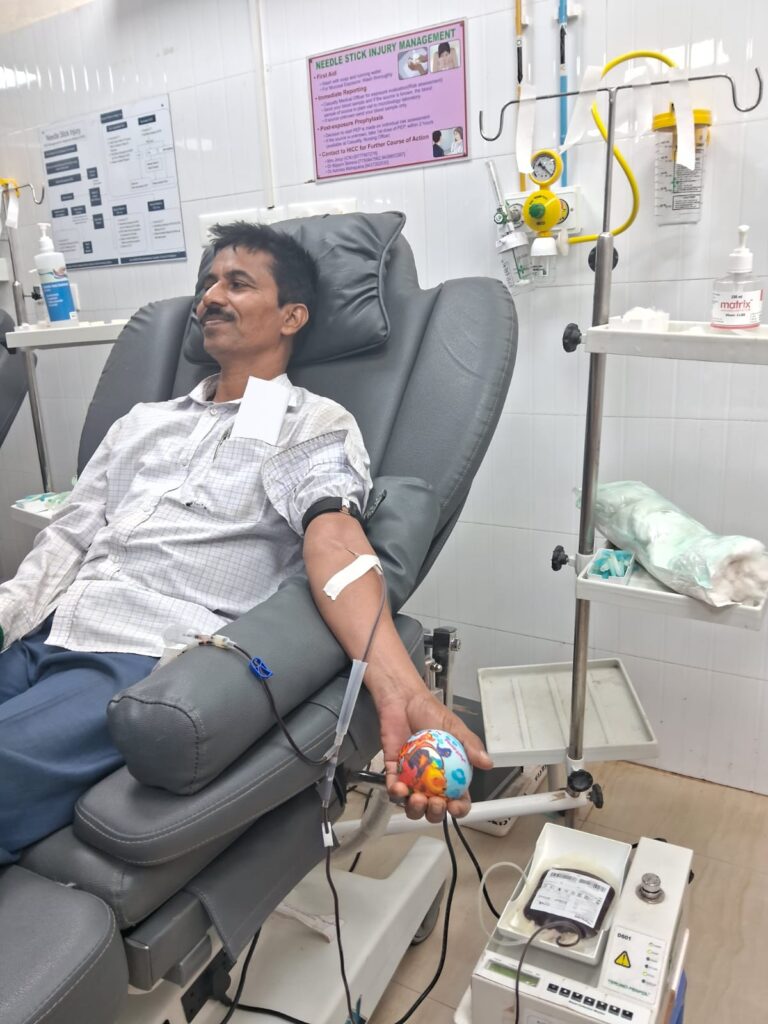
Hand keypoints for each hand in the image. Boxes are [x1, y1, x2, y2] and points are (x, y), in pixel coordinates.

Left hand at [375, 684, 492, 822]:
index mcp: (452, 774)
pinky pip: (394, 788)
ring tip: (417, 798)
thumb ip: (470, 745)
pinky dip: (396, 793)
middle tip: (435, 803)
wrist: (404, 700)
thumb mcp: (455, 728)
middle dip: (435, 814)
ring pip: (413, 806)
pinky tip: (399, 788)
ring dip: (415, 810)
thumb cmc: (431, 712)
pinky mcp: (394, 772)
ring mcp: (412, 778)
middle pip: (435, 809)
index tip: (455, 806)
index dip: (459, 809)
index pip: (459, 799)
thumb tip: (487, 763)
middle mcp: (432, 781)